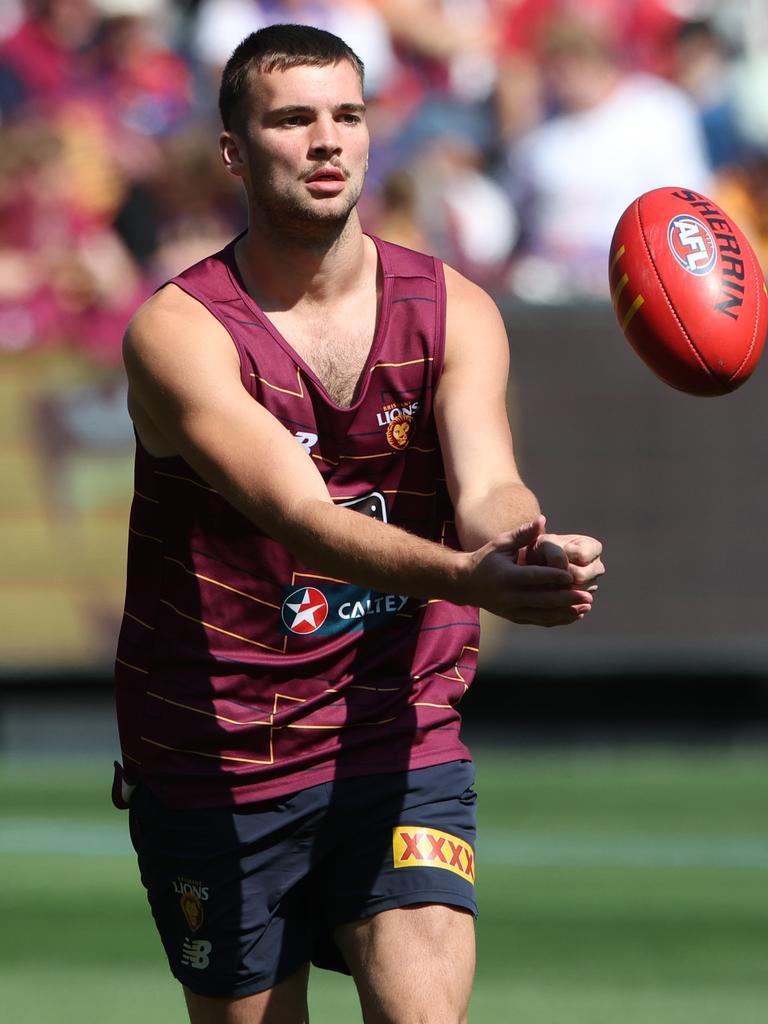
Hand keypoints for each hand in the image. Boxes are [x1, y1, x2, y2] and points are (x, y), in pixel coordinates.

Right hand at [465, 517, 594, 626]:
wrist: (466, 583)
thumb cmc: (487, 558)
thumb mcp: (501, 544)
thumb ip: (523, 534)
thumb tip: (542, 520)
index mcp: (506, 577)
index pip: (533, 577)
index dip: (552, 577)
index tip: (571, 575)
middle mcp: (509, 597)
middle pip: (542, 600)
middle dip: (566, 599)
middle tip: (588, 596)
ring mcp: (512, 610)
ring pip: (543, 615)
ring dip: (566, 612)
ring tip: (587, 606)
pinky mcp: (515, 617)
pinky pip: (540, 621)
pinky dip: (558, 619)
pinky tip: (575, 614)